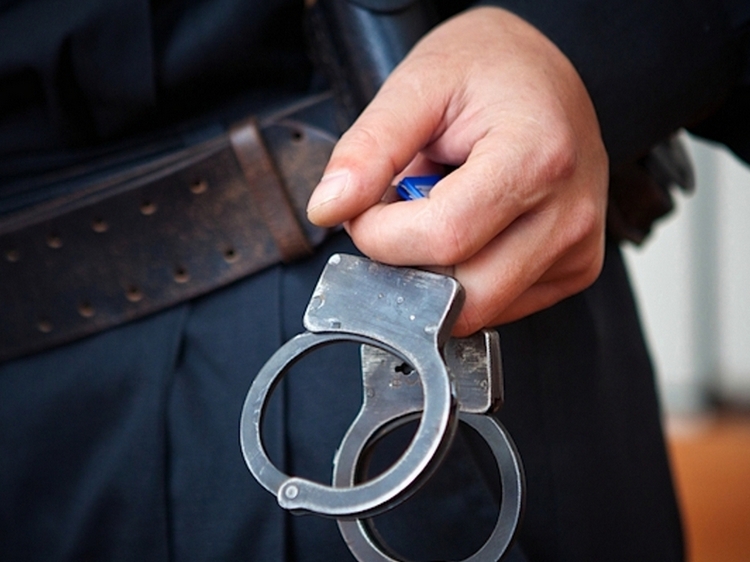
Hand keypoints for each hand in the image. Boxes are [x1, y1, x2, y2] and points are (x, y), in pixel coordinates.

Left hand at [306, 7, 608, 335]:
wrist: (544, 74)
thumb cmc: (489, 68)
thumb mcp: (419, 85)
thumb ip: (368, 150)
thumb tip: (328, 209)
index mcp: (536, 157)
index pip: (443, 239)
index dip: (382, 236)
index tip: (366, 208)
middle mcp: (568, 213)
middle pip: (467, 296)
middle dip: (409, 268)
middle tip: (400, 216)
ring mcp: (578, 248)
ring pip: (482, 309)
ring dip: (438, 276)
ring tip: (441, 212)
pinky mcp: (576, 267)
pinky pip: (503, 304)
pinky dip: (467, 279)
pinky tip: (472, 230)